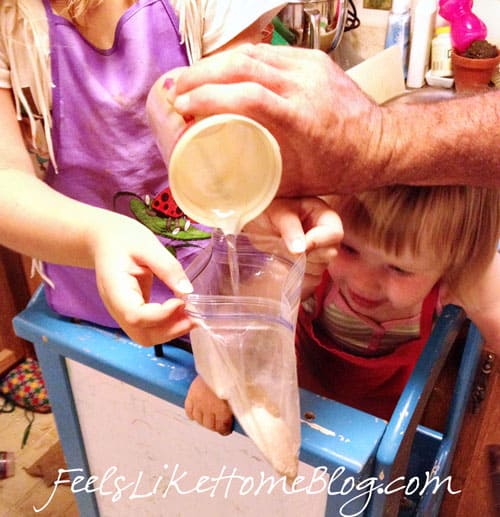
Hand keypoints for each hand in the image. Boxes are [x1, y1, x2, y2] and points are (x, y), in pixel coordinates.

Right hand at [91, 213, 194, 345]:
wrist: (104, 240)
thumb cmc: (123, 239)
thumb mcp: (148, 246)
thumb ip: (167, 267)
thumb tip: (187, 291)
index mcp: (115, 288)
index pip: (135, 315)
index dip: (161, 315)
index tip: (181, 302)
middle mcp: (116, 307)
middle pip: (142, 335)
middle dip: (170, 330)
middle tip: (193, 316)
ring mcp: (122, 313)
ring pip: (145, 337)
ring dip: (170, 332)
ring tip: (190, 317)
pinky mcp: (132, 312)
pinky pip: (148, 329)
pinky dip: (166, 327)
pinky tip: (181, 314)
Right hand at [167, 44, 383, 194]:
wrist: (382, 143)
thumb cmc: (341, 168)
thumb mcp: (297, 181)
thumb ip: (258, 172)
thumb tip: (221, 172)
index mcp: (302, 118)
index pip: (247, 95)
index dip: (209, 97)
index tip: (182, 106)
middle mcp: (305, 84)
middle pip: (243, 64)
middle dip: (202, 73)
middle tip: (177, 88)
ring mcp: (310, 66)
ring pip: (253, 52)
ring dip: (216, 63)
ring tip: (193, 79)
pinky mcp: (312, 58)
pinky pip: (267, 53)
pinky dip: (239, 61)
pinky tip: (223, 72)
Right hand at [184, 375, 233, 434]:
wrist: (215, 363)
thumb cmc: (229, 376)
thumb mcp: (237, 392)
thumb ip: (236, 405)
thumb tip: (238, 413)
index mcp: (223, 410)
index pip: (222, 428)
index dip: (224, 430)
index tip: (226, 430)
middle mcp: (209, 409)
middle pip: (210, 426)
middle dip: (215, 426)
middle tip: (218, 424)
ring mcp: (198, 403)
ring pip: (199, 420)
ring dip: (204, 421)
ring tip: (208, 418)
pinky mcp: (190, 396)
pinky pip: (189, 411)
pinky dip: (192, 415)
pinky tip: (196, 414)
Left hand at [244, 197, 342, 297]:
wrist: (257, 221)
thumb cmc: (269, 208)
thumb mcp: (277, 212)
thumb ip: (290, 227)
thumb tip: (300, 250)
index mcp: (324, 215)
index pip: (334, 233)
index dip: (317, 242)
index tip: (297, 247)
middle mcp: (326, 235)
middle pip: (330, 253)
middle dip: (307, 255)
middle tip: (285, 248)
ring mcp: (319, 253)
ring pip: (320, 268)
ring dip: (300, 265)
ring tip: (281, 251)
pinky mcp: (310, 267)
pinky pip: (310, 278)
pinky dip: (296, 275)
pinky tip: (283, 262)